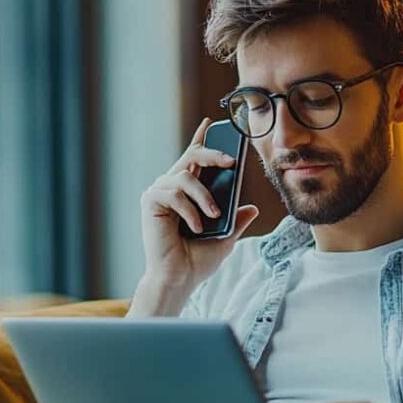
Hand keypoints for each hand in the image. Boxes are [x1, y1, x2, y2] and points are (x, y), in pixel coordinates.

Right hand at [139, 118, 258, 292]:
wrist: (179, 279)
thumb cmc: (197, 260)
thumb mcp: (225, 237)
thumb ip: (236, 220)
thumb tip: (252, 208)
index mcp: (186, 193)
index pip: (193, 160)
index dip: (201, 140)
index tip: (211, 123)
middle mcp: (170, 188)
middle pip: (192, 157)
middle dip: (213, 153)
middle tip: (231, 160)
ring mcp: (158, 193)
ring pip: (185, 177)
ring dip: (204, 196)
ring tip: (214, 215)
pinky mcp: (150, 202)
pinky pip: (174, 193)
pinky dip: (189, 210)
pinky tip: (196, 227)